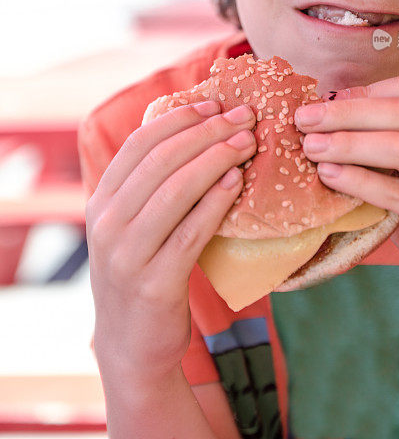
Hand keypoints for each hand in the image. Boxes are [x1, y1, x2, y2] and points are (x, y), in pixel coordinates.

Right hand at [85, 101, 256, 384]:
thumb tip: (198, 132)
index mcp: (101, 201)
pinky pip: (191, 232)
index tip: (214, 104)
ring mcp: (126, 255)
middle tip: (244, 116)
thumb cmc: (144, 270)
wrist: (132, 344)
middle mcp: (106, 223)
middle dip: (206, 132)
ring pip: (175, 190)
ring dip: (216, 159)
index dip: (178, 118)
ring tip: (247, 142)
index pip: (138, 143)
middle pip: (160, 160)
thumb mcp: (133, 224)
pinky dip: (215, 201)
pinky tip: (237, 182)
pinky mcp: (154, 283)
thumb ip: (152, 185)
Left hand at [294, 74, 398, 319]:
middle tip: (303, 119)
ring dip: (348, 143)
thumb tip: (325, 113)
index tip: (321, 102)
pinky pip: (397, 192)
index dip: (362, 92)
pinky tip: (328, 175)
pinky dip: (358, 180)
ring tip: (310, 147)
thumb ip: (384, 142)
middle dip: (346, 113)